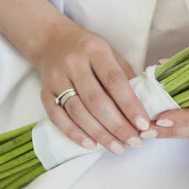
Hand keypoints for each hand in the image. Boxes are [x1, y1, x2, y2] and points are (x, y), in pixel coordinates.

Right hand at [36, 20, 150, 154]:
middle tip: (134, 142)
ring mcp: (56, 78)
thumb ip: (125, 75)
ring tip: (117, 147)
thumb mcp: (110, 52)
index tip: (143, 125)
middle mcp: (74, 63)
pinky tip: (91, 144)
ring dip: (99, 134)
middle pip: (96, 101)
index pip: (115, 81)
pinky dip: (74, 133)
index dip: (130, 105)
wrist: (50, 40)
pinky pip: (57, 117)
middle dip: (117, 126)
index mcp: (95, 50)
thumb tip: (144, 105)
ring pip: (78, 112)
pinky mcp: (44, 92)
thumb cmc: (88, 49)